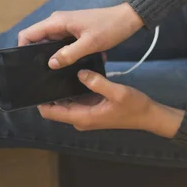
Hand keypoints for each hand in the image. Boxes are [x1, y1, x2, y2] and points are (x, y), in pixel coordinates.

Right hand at [18, 3, 143, 68]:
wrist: (128, 18)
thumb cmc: (110, 27)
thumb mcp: (90, 44)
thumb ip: (69, 54)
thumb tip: (50, 64)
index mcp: (57, 22)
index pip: (28, 34)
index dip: (21, 49)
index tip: (24, 66)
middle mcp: (57, 23)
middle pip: (37, 40)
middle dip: (36, 56)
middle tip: (40, 75)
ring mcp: (66, 27)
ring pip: (50, 44)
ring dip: (51, 56)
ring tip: (52, 74)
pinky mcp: (74, 32)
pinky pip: (61, 44)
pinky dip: (62, 54)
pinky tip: (67, 67)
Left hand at [38, 70, 184, 137]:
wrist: (150, 116)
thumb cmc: (134, 107)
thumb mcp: (117, 92)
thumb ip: (97, 82)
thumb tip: (79, 72)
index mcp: (82, 117)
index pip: (50, 112)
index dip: (40, 100)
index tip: (36, 82)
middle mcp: (80, 118)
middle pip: (55, 106)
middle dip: (49, 91)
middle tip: (45, 69)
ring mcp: (87, 113)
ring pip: (66, 101)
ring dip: (62, 89)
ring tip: (57, 68)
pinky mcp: (93, 108)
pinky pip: (77, 98)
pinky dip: (74, 88)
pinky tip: (75, 72)